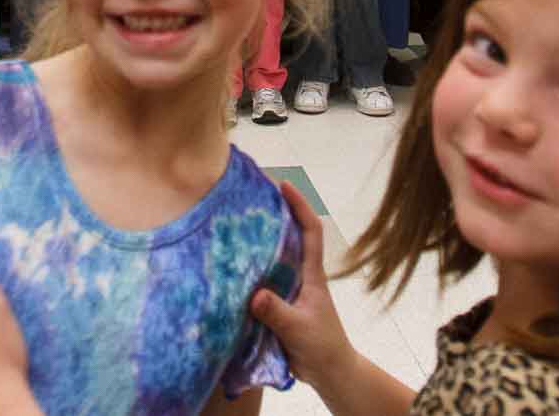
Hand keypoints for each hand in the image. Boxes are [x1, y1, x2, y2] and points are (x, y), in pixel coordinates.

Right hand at [248, 181, 358, 396]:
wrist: (329, 372)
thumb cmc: (321, 346)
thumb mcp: (299, 328)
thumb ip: (277, 312)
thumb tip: (254, 295)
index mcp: (312, 274)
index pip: (310, 231)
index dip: (299, 206)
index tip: (283, 185)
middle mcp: (301, 275)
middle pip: (289, 237)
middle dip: (274, 215)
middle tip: (248, 199)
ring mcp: (290, 289)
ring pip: (274, 258)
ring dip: (258, 243)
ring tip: (233, 227)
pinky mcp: (279, 305)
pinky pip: (262, 281)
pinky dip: (249, 272)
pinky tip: (230, 269)